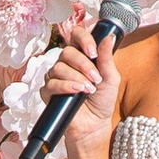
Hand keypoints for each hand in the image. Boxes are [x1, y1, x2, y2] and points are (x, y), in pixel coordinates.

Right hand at [42, 7, 122, 155]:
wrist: (95, 124)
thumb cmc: (102, 100)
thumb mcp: (111, 78)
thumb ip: (107, 58)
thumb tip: (109, 37)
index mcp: (82, 55)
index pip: (76, 35)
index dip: (83, 39)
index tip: (93, 53)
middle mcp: (67, 63)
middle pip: (67, 52)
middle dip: (83, 64)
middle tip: (95, 78)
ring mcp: (55, 77)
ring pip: (59, 67)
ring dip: (76, 78)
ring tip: (88, 89)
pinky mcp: (48, 92)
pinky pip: (51, 84)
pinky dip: (65, 87)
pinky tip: (77, 92)